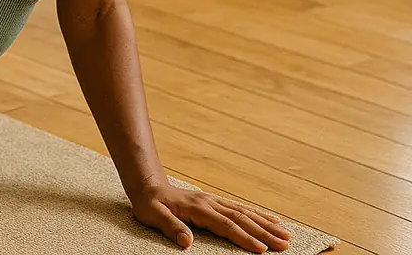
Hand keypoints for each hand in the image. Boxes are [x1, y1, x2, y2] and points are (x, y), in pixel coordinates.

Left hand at [131, 179, 291, 251]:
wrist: (148, 186)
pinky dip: (258, 215)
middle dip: (264, 232)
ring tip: (286, 234)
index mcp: (197, 207)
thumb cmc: (149, 204)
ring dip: (266, 223)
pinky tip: (272, 220)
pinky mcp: (216, 202)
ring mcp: (214, 201)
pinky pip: (240, 209)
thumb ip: (170, 227)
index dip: (243, 237)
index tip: (262, 249)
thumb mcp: (152, 215)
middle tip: (284, 244)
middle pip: (241, 218)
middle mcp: (209, 202)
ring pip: (244, 212)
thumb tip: (187, 241)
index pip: (225, 225)